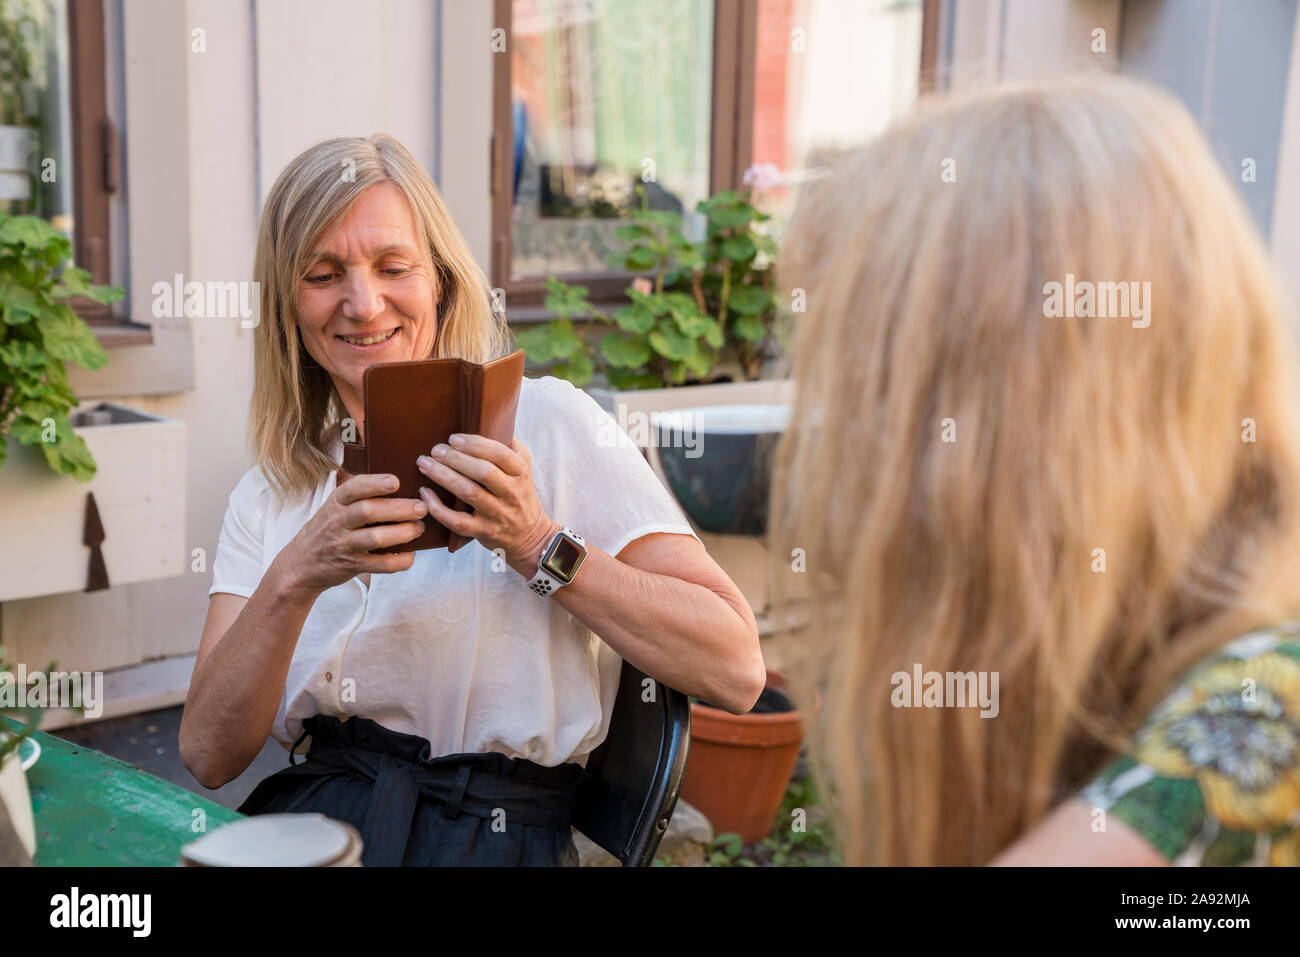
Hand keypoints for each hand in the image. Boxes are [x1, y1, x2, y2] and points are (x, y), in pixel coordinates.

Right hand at [274, 472, 426, 597]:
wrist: (302, 564)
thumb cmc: (328, 529)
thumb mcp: (335, 506)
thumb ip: (358, 494)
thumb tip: (399, 477)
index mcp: (337, 502)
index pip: (353, 488)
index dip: (374, 484)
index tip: (395, 481)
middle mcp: (339, 522)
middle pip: (367, 511)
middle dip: (397, 508)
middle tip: (421, 507)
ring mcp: (344, 545)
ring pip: (374, 538)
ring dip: (401, 533)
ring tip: (419, 528)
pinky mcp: (352, 566)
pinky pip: (378, 565)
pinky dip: (398, 561)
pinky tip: (410, 555)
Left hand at [416, 434, 558, 572]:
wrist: (530, 535)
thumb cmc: (520, 495)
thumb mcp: (524, 469)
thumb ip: (510, 447)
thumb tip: (490, 421)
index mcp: (521, 473)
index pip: (501, 455)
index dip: (475, 445)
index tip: (453, 439)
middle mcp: (511, 493)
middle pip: (483, 472)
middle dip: (455, 459)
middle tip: (435, 450)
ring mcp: (497, 514)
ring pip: (469, 493)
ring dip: (443, 476)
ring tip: (424, 464)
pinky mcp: (483, 532)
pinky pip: (457, 522)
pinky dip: (438, 508)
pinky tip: (425, 494)